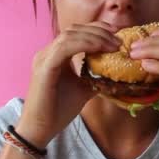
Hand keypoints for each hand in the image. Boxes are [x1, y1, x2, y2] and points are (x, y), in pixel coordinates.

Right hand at [17, 22, 119, 146]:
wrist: (40, 130)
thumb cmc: (58, 111)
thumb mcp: (83, 89)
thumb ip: (95, 77)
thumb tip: (115, 73)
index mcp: (54, 55)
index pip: (76, 32)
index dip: (97, 28)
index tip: (117, 34)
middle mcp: (47, 53)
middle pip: (74, 30)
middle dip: (98, 30)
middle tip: (119, 39)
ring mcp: (44, 58)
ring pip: (69, 35)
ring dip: (94, 37)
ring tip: (113, 45)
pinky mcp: (44, 68)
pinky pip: (64, 48)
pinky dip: (84, 45)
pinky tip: (99, 49)